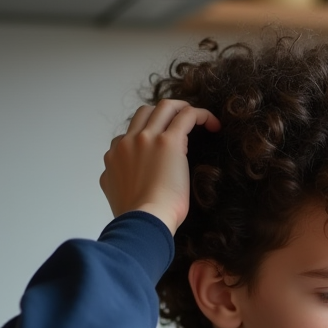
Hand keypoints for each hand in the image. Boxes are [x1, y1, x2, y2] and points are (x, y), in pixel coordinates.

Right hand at [99, 100, 220, 233]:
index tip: (164, 144)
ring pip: (165, 107)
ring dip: (182, 109)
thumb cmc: (137, 217)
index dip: (149, 134)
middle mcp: (127, 142)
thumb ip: (115, 179)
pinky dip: (201, 115)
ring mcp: (146, 139)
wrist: (143, 221)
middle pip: (145, 112)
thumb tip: (121, 178)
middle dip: (165, 114)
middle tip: (182, 123)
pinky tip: (213, 124)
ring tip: (198, 119)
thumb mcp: (114, 194)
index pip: (130, 134)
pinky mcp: (168, 142)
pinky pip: (187, 116)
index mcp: (114, 156)